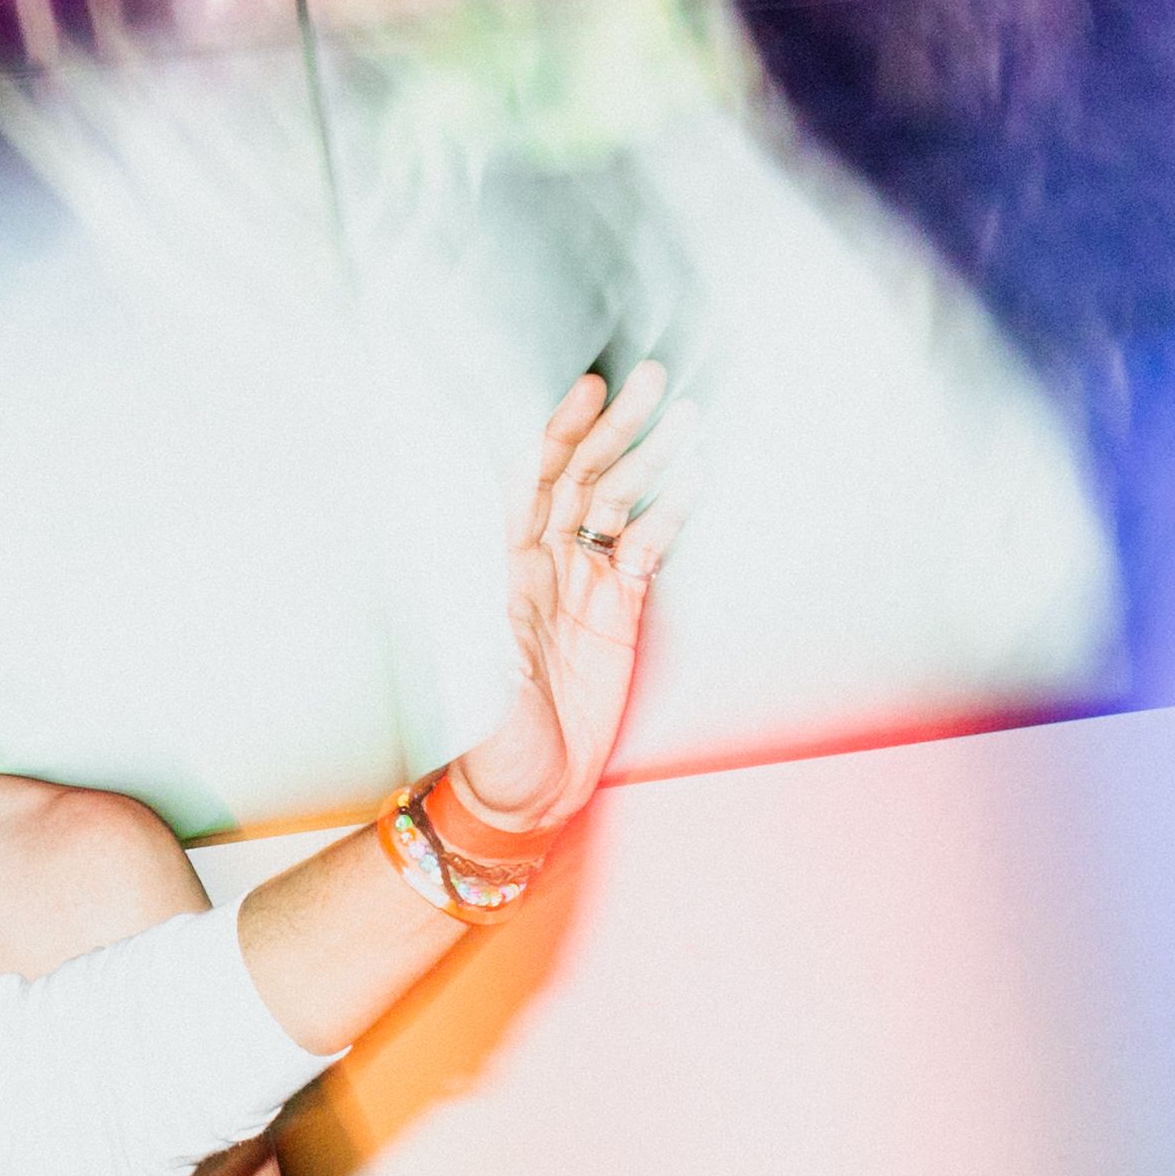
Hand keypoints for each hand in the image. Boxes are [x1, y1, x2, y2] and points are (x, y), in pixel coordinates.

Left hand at [440, 362, 679, 841]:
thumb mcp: (481, 686)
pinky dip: (670, 513)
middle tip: (649, 381)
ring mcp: (582, 587)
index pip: (528, 485)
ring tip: (682, 412)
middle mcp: (541, 568)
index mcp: (500, 573)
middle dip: (612, 429)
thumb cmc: (491, 746)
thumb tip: (487, 566)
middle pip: (579, 480)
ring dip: (647, 458)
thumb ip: (489, 621)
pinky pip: (647, 550)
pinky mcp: (619, 614)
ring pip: (618, 506)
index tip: (587, 394)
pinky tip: (694, 478)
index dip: (556, 437)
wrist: (525, 794)